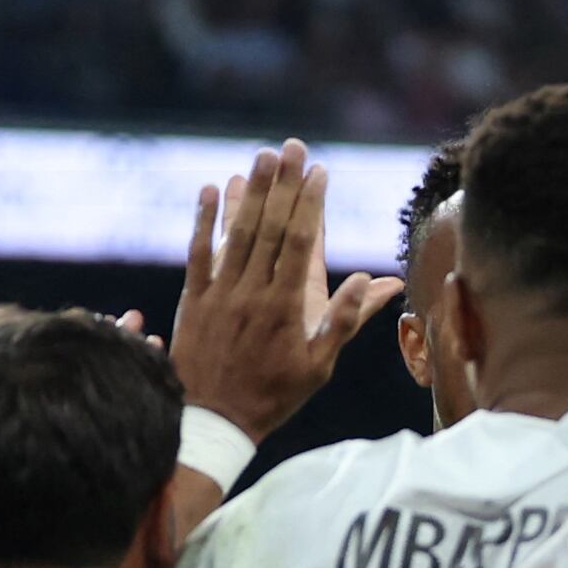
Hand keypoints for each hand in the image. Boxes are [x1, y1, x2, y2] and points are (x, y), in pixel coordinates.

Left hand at [166, 141, 398, 447]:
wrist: (215, 421)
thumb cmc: (274, 396)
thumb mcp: (319, 366)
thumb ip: (346, 321)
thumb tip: (374, 282)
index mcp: (287, 307)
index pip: (301, 242)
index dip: (310, 203)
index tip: (319, 171)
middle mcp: (254, 293)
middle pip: (270, 227)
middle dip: (283, 183)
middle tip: (291, 146)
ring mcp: (221, 294)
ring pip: (237, 233)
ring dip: (249, 191)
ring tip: (260, 156)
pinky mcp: (193, 300)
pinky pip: (199, 252)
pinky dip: (204, 220)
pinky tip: (210, 188)